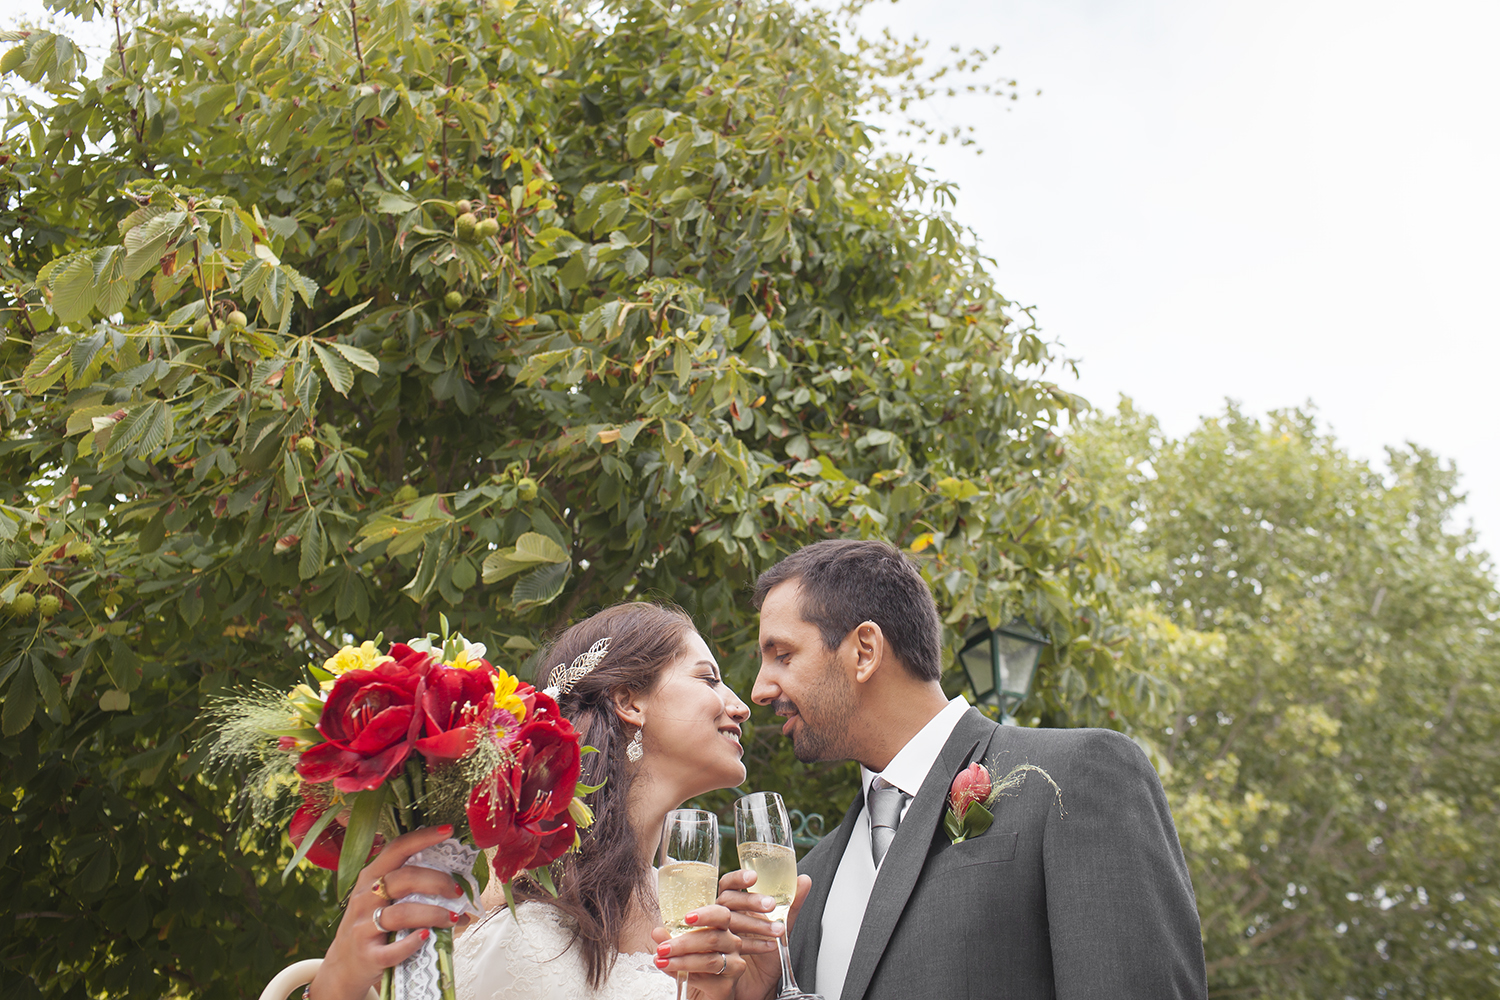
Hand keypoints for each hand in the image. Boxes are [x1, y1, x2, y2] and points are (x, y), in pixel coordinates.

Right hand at [308, 826, 469, 999]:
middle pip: (405, 878)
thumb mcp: (384, 901)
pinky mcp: (367, 954)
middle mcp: (365, 897)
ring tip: (453, 918)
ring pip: (402, 913)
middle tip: (457, 891)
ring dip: (434, 914)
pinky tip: (426, 937)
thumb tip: (461, 892)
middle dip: (437, 882)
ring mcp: (363, 926)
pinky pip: (393, 949)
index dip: (423, 837)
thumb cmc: (373, 928)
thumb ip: (415, 891)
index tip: (448, 830)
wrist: (343, 968)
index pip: (397, 849)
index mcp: (372, 877)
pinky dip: (412, 943)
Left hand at [649, 904, 744, 999]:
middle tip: (663, 947)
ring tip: (662, 961)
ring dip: (682, 960)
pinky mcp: (727, 986)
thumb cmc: (697, 966)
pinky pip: (706, 979)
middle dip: (684, 943)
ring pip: (709, 960)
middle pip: (713, 938)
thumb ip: (671, 940)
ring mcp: (734, 965)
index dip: (706, 914)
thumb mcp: (682, 950)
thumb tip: (657, 932)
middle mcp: (733, 945)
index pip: (721, 915)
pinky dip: (685, 974)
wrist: (706, 994)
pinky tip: (671, 971)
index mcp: (723, 930)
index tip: (687, 918)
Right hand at [715, 869, 812, 999]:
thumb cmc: (763, 953)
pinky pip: (728, 949)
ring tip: (778, 930)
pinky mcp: (714, 959)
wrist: (756, 987)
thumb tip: (805, 879)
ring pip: (727, 924)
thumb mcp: (780, 925)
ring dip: (755, 925)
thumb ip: (791, 903)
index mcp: (731, 906)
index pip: (727, 885)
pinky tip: (770, 947)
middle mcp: (719, 919)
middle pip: (726, 902)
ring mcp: (713, 938)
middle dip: (749, 902)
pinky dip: (752, 946)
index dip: (737, 878)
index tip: (753, 877)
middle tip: (770, 905)